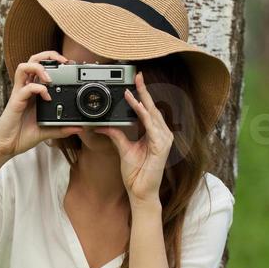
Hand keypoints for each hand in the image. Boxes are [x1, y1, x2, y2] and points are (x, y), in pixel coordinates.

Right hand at [0, 51, 82, 159]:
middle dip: (48, 55)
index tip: (69, 66)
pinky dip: (38, 89)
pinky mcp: (15, 102)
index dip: (53, 62)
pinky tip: (47, 97)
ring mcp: (19, 94)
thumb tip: (78, 127)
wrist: (6, 147)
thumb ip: (61, 128)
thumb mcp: (46, 132)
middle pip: (32, 60)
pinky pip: (25, 87)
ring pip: (24, 66)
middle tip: (62, 61)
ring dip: (39, 67)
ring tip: (50, 78)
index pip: (41, 68)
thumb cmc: (21, 136)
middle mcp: (25, 89)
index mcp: (32, 92)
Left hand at [94, 71, 173, 204]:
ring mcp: (164, 140)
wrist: (140, 191)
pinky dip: (144, 115)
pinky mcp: (162, 146)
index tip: (135, 82)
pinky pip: (152, 127)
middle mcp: (161, 134)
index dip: (142, 95)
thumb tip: (104, 124)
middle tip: (137, 75)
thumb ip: (116, 134)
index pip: (148, 110)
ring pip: (152, 114)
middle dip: (144, 91)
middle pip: (152, 108)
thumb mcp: (123, 149)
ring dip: (143, 100)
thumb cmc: (136, 174)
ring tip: (134, 87)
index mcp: (154, 134)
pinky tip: (137, 106)